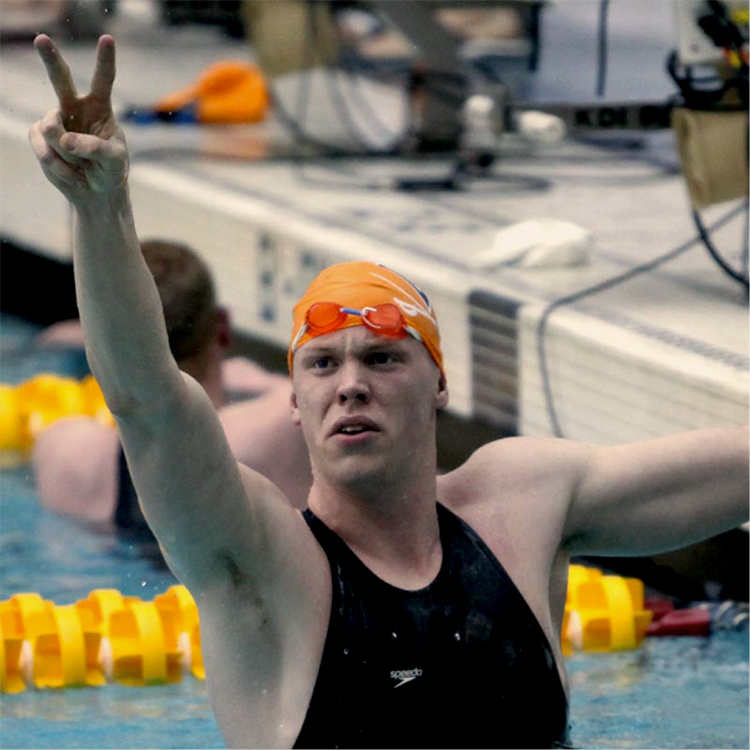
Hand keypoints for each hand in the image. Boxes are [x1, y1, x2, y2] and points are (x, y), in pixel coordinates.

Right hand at [28, 34, 127, 201]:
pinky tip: (71, 174)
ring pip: (52, 129)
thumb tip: (65, 139)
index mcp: (100, 107)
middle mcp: (75, 107)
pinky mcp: (40, 136)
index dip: (105, 60)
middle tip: (41, 39)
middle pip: (61, 79)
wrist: (95, 191)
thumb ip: (95, 148)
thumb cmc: (111, 170)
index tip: (107, 39)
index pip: (104, 80)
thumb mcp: (114, 161)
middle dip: (50, 59)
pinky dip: (58, 167)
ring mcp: (56, 120)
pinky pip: (43, 148)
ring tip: (82, 168)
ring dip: (67, 155)